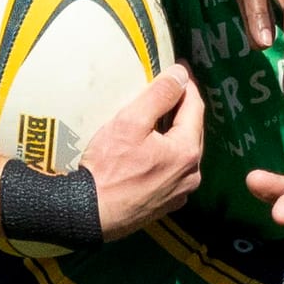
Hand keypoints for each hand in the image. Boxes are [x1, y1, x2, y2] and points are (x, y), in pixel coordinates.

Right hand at [82, 65, 204, 240]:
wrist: (87, 214)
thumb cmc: (107, 168)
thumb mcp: (131, 122)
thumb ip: (159, 95)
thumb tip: (181, 74)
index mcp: (187, 152)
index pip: (195, 107)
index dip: (186, 84)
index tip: (179, 68)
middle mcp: (191, 174)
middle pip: (192, 130)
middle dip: (182, 108)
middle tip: (168, 90)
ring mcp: (180, 193)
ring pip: (182, 152)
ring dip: (174, 133)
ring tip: (158, 117)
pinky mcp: (166, 204)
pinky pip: (172, 171)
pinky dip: (166, 155)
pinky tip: (150, 150)